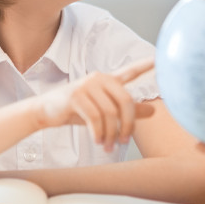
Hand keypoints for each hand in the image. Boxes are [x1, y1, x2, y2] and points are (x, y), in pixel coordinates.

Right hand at [34, 58, 154, 150]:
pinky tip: (98, 141)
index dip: (144, 65)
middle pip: (125, 101)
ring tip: (108, 146)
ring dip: (110, 134)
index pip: (130, 71)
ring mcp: (87, 85)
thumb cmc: (78, 110)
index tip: (158, 58)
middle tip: (123, 141)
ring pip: (110, 113)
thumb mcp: (104, 110)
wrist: (47, 111)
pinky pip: (95, 118)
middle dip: (128, 124)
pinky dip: (98, 133)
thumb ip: (128, 110)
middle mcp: (99, 79)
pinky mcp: (75, 96)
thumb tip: (153, 110)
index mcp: (108, 80)